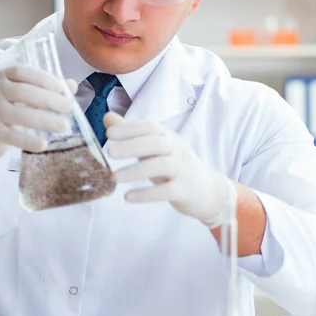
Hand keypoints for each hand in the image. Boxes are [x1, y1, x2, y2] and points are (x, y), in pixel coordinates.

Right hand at [0, 65, 76, 164]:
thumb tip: (71, 86)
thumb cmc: (3, 109)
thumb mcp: (19, 95)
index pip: (21, 71)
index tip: (61, 88)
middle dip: (49, 100)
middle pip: (23, 92)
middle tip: (68, 108)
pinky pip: (11, 136)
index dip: (43, 78)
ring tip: (64, 126)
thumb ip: (44, 88)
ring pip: (19, 114)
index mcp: (1, 76)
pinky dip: (28, 141)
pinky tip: (43, 144)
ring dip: (45, 121)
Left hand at [104, 112, 233, 227]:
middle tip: (109, 152)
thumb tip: (108, 118)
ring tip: (114, 177)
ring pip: (161, 166)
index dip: (130, 128)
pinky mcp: (185, 190)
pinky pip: (166, 191)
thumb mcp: (154, 148)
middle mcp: (176, 149)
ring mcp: (183, 170)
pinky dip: (146, 194)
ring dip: (135, 171)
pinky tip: (128, 197)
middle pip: (155, 143)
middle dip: (131, 146)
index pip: (150, 126)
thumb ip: (132, 134)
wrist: (208, 190)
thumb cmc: (174, 166)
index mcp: (168, 136)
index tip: (109, 133)